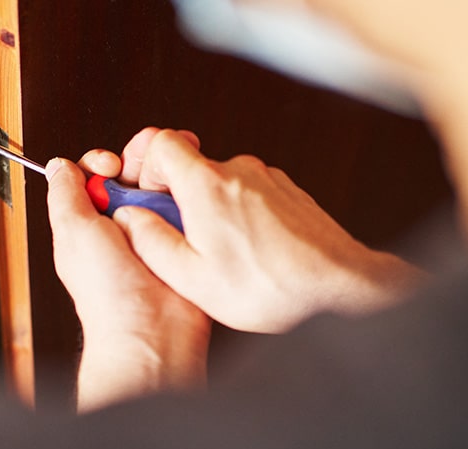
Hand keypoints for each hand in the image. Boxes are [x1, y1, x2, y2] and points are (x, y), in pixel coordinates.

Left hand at [46, 154, 210, 412]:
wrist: (151, 332)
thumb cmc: (108, 296)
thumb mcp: (73, 232)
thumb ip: (65, 193)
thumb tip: (59, 166)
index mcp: (89, 225)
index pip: (94, 176)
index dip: (102, 162)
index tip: (111, 165)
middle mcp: (122, 229)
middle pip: (131, 176)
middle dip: (140, 161)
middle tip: (150, 159)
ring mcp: (155, 235)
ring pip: (161, 189)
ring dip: (166, 180)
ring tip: (171, 178)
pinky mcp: (183, 243)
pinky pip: (188, 209)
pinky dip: (189, 200)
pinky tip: (188, 199)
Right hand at [108, 127, 423, 333]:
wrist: (338, 286)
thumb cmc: (271, 287)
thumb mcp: (192, 278)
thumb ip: (150, 242)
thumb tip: (129, 220)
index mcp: (207, 185)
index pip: (160, 142)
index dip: (143, 166)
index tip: (144, 195)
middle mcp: (238, 171)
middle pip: (190, 167)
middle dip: (175, 199)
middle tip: (179, 238)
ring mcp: (267, 179)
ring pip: (219, 184)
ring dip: (209, 211)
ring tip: (220, 254)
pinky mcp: (288, 192)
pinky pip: (248, 195)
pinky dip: (238, 216)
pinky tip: (248, 252)